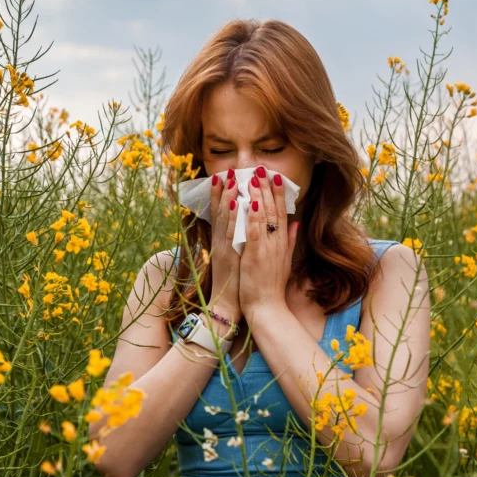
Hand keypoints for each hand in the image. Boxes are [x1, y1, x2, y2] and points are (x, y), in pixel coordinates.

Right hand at [206, 169, 241, 322]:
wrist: (229, 306)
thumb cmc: (239, 284)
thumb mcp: (242, 258)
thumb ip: (247, 241)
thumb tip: (255, 226)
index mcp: (226, 242)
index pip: (225, 214)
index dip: (225, 194)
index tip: (229, 176)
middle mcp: (222, 242)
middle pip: (221, 211)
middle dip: (223, 190)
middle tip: (227, 169)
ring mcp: (224, 248)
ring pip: (224, 218)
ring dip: (225, 197)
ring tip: (228, 179)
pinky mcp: (228, 257)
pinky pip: (230, 234)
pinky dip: (231, 218)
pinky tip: (232, 203)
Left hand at [239, 166, 298, 318]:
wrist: (268, 307)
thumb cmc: (272, 286)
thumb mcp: (285, 261)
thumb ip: (290, 241)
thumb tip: (296, 223)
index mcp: (283, 243)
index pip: (282, 213)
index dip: (278, 194)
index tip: (275, 177)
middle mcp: (277, 242)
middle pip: (273, 210)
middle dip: (267, 188)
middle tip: (262, 169)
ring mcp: (266, 248)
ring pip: (262, 216)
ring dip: (257, 195)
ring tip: (252, 177)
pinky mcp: (254, 255)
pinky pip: (252, 231)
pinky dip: (249, 216)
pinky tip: (246, 201)